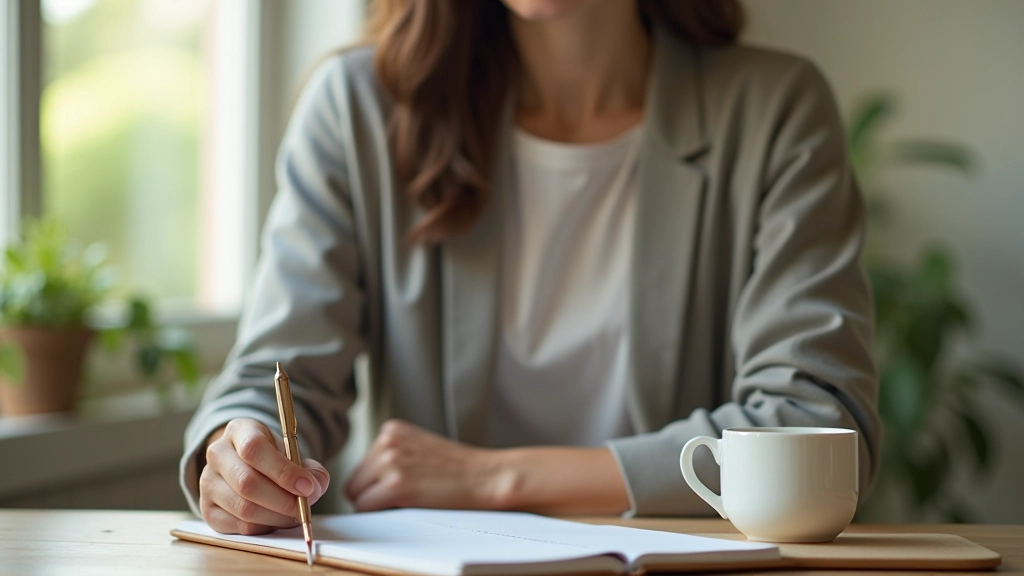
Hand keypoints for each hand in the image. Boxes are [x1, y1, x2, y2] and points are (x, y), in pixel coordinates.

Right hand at [199, 418, 330, 534]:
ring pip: (243, 508)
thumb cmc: (273, 458)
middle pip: (247, 483)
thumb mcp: (293, 453)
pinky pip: (239, 526)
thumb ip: (310, 469)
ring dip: (276, 516)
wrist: (247, 465)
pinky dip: (264, 527)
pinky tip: (276, 519)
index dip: (283, 471)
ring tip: (293, 514)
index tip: (307, 486)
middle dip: (283, 500)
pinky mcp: (207, 510)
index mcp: (239, 430)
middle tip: (303, 507)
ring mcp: (207, 483)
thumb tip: (316, 487)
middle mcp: (217, 454)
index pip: (254, 449)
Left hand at [344, 420, 509, 511]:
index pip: (362, 465)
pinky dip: (381, 514)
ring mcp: (390, 462)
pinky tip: (409, 505)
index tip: (402, 486)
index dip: (377, 483)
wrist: (487, 477)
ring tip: (411, 498)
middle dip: (373, 495)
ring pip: (357, 496)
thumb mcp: (419, 448)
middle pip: (354, 481)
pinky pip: (366, 508)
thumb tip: (362, 483)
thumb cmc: (458, 469)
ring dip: (378, 505)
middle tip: (406, 497)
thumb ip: (392, 455)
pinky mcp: (395, 485)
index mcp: (392, 429)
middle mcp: (387, 441)